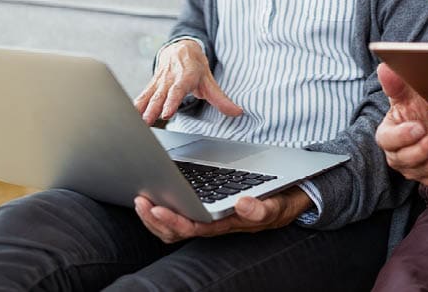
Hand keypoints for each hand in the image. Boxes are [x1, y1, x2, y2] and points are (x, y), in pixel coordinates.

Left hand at [133, 186, 313, 242]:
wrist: (287, 201)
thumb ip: (261, 209)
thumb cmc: (278, 203)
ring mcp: (208, 219)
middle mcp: (214, 225)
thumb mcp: (276, 206)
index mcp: (226, 224)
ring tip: (141, 199)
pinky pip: (179, 216)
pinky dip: (163, 209)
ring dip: (154, 216)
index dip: (173, 221)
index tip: (157, 208)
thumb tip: (242, 203)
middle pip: (177, 231)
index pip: (194, 227)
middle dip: (155, 219)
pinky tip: (154, 196)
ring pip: (174, 228)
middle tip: (141, 200)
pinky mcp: (205, 210)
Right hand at [134, 39, 241, 124]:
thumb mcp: (209, 80)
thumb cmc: (195, 65)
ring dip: (142, 108)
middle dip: (154, 108)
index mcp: (185, 76)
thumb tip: (237, 112)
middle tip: (147, 121)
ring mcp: (159, 81)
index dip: (172, 101)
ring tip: (137, 121)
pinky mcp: (151, 84)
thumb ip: (221, 99)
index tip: (167, 112)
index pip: (178, 89)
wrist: (181, 47)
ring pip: (150, 95)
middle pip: (161, 94)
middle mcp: (170, 78)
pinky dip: (135, 104)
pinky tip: (128, 114)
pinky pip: (142, 94)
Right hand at [375, 63, 427, 185]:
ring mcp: (418, 170)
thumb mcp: (405, 98)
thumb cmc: (412, 112)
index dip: (403, 136)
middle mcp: (400, 159)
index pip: (390, 141)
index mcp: (387, 139)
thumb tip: (384, 67)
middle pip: (411, 158)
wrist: (427, 127)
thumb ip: (395, 86)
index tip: (418, 127)